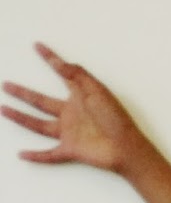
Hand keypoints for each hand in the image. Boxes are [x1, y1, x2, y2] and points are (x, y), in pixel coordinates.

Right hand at [2, 43, 142, 171]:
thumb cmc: (116, 117)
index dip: (50, 59)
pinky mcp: (70, 150)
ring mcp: (69, 132)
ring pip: (38, 125)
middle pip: (40, 101)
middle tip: (5, 84)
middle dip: (22, 93)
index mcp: (78, 96)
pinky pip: (50, 154)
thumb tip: (58, 61)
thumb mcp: (97, 90)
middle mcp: (70, 114)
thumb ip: (76, 74)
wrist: (126, 146)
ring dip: (20, 117)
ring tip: (3, 109)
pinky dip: (36, 156)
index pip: (61, 73)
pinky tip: (22, 155)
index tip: (37, 46)